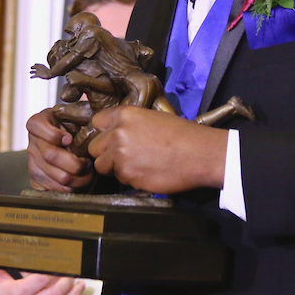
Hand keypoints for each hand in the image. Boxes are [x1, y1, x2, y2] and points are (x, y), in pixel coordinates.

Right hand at [0, 269, 83, 294]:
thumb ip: (1, 262)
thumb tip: (7, 247)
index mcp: (18, 293)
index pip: (42, 279)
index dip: (54, 271)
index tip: (61, 265)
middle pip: (56, 293)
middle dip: (68, 280)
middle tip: (72, 273)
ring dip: (75, 294)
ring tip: (80, 285)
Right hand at [27, 107, 92, 190]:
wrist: (68, 145)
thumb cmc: (75, 128)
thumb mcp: (76, 115)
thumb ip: (80, 112)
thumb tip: (91, 108)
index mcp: (39, 123)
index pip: (37, 126)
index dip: (53, 134)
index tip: (69, 138)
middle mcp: (33, 142)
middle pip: (50, 155)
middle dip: (75, 163)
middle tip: (88, 163)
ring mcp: (32, 162)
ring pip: (55, 175)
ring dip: (77, 178)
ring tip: (88, 173)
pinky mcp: (36, 179)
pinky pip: (52, 189)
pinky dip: (69, 188)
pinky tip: (78, 182)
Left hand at [87, 105, 227, 193]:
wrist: (200, 154)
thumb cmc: (183, 134)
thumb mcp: (153, 118)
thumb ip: (130, 124)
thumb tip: (116, 133)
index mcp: (124, 115)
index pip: (96, 122)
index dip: (103, 132)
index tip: (111, 139)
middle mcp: (117, 133)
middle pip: (94, 147)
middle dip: (106, 153)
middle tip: (124, 156)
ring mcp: (120, 156)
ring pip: (102, 166)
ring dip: (115, 168)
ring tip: (137, 166)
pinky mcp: (127, 175)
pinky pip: (118, 179)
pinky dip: (129, 179)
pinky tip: (146, 173)